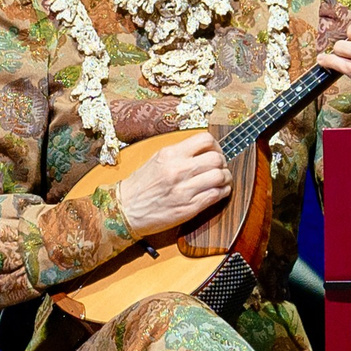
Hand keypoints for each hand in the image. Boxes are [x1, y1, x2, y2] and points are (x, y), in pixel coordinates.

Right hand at [115, 131, 231, 235]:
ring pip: (220, 177)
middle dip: (223, 163)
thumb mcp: (156, 160)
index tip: (215, 152)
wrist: (125, 210)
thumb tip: (203, 150)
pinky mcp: (188, 208)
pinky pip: (216, 195)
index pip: (205, 140)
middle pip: (216, 159)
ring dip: (226, 179)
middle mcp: (178, 170)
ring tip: (222, 181)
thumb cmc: (140, 186)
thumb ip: (179, 153)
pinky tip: (219, 192)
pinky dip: (223, 192)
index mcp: (170, 154)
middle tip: (220, 168)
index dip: (216, 146)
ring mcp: (184, 190)